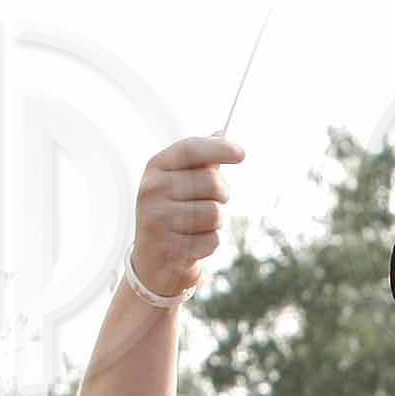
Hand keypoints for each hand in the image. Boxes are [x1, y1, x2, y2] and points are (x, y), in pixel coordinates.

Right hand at [130, 134, 239, 300]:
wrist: (152, 264)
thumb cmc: (173, 214)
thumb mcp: (180, 183)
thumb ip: (201, 161)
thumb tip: (222, 131)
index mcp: (156, 168)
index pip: (190, 149)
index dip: (218, 148)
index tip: (242, 154)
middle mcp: (152, 190)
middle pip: (211, 183)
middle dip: (222, 195)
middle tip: (211, 203)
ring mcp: (157, 220)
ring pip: (215, 213)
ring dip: (216, 223)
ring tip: (198, 227)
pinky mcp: (168, 248)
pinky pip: (212, 240)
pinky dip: (210, 244)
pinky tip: (193, 245)